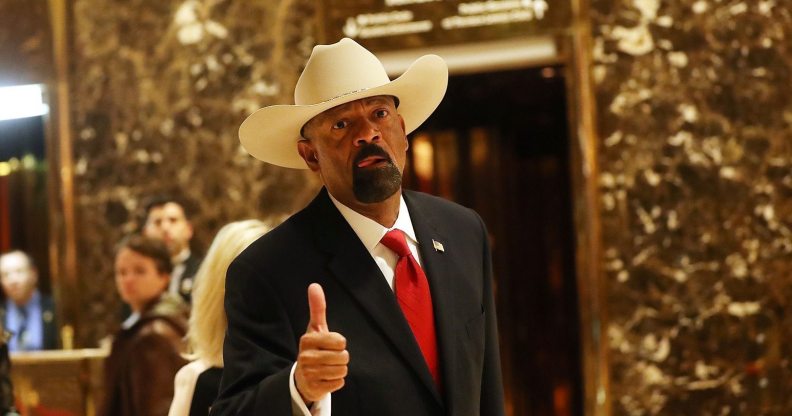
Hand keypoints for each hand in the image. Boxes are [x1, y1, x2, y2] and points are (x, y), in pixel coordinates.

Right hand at [295, 283, 348, 403]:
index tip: (331, 344)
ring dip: (340, 369)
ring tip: (329, 367)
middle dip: (341, 357)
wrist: (303, 376)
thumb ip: (317, 308)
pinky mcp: (314, 388)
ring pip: (342, 370)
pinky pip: (339, 383)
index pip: (340, 341)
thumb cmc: (314, 347)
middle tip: (330, 357)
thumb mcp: (315, 327)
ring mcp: (309, 374)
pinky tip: (327, 378)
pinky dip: (336, 381)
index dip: (340, 343)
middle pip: (343, 356)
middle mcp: (305, 357)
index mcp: (307, 340)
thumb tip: (314, 285)